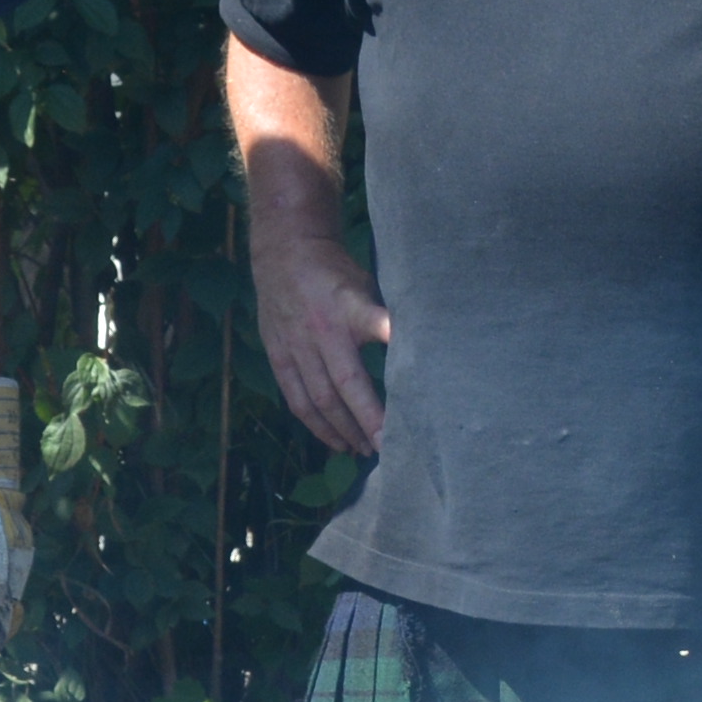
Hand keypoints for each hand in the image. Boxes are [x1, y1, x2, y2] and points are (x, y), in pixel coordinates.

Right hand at [253, 234, 391, 459]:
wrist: (285, 250)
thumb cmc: (337, 272)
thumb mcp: (368, 286)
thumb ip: (385, 320)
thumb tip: (423, 351)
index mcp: (350, 310)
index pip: (377, 346)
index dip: (386, 379)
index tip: (406, 414)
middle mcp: (322, 332)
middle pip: (344, 388)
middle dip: (366, 423)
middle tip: (388, 450)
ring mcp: (296, 346)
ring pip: (318, 400)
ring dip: (341, 430)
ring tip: (362, 451)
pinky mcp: (278, 354)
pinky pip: (296, 397)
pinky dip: (314, 424)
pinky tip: (332, 439)